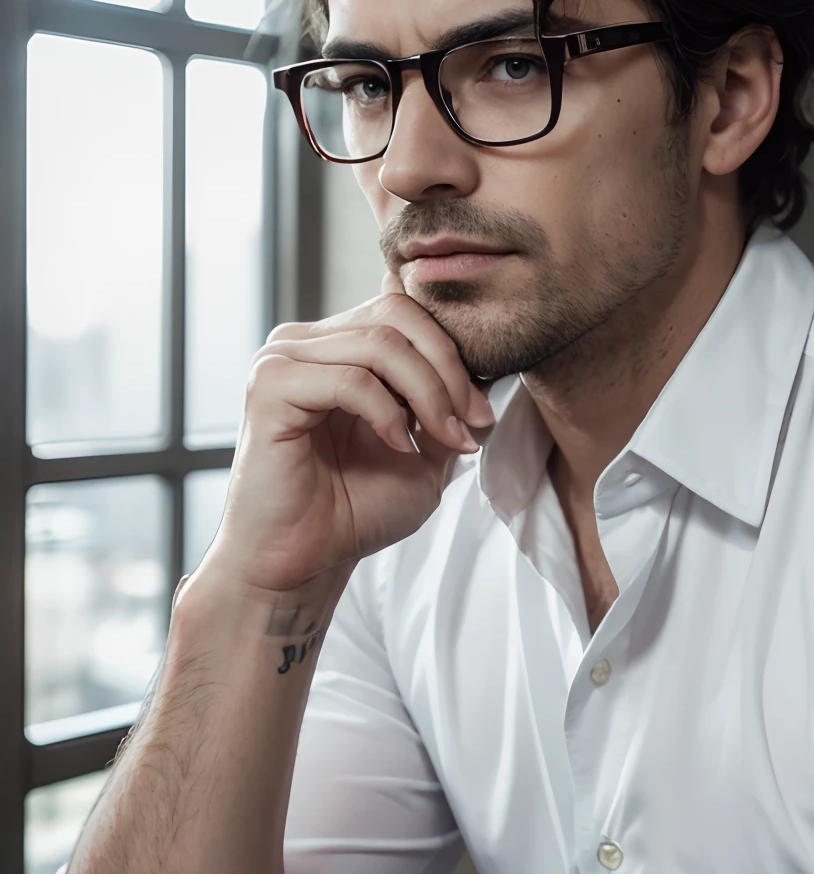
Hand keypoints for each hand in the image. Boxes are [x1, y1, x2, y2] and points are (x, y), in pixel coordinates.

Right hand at [201, 273, 494, 596]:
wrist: (302, 563)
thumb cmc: (352, 512)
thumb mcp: (422, 450)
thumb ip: (446, 404)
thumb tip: (484, 371)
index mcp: (335, 346)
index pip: (404, 310)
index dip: (453, 354)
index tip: (480, 415)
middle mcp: (304, 342)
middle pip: (396, 315)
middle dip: (447, 370)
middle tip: (470, 424)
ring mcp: (282, 359)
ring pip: (380, 343)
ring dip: (429, 395)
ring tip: (444, 441)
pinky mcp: (270, 387)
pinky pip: (350, 380)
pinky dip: (388, 413)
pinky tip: (399, 447)